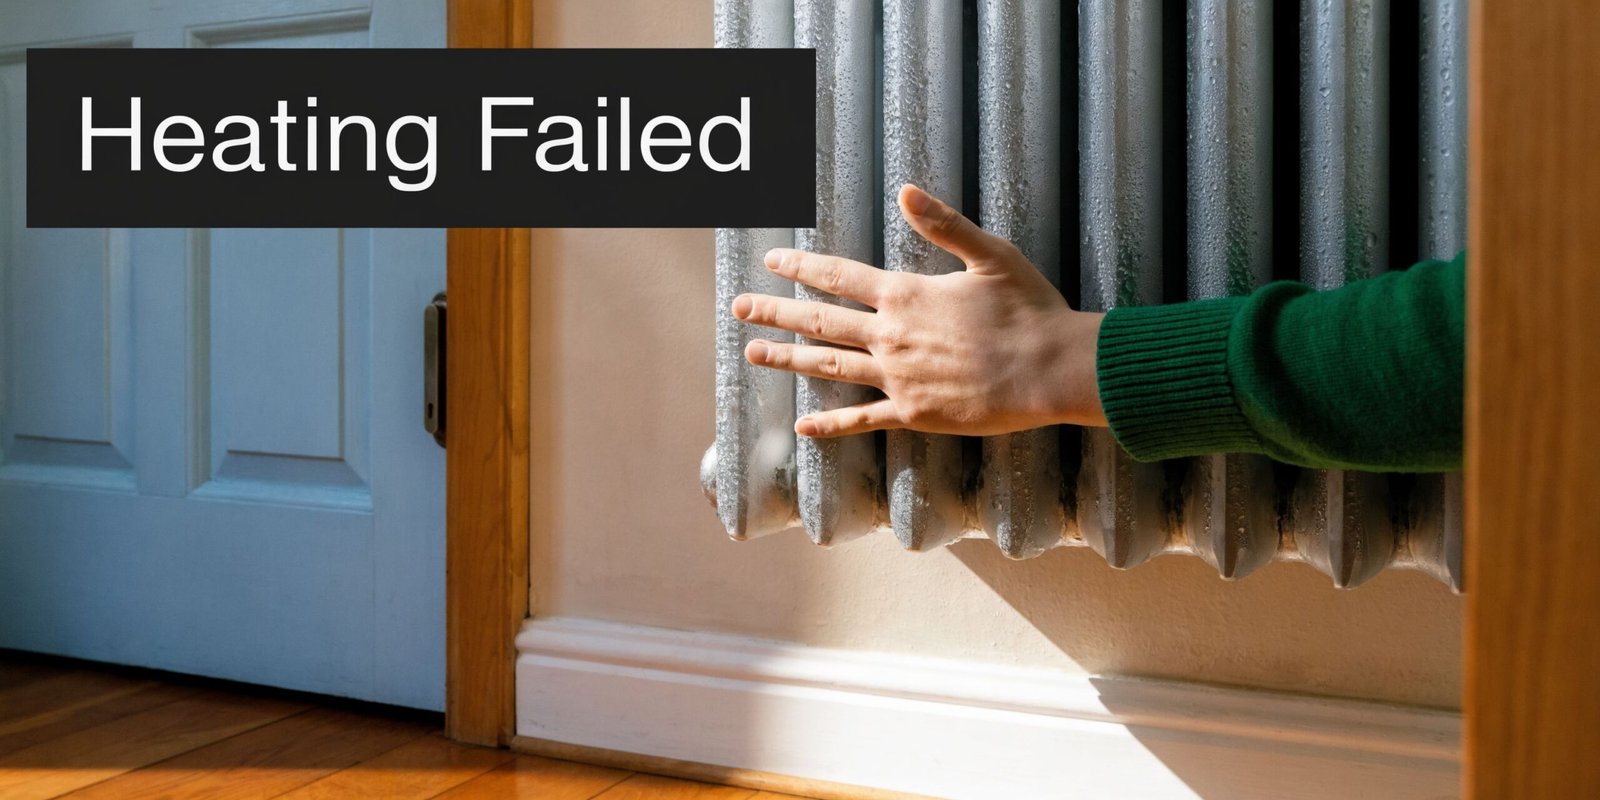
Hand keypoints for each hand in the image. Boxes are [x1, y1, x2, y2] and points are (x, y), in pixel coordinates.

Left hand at [733, 183, 1107, 438]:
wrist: (1051, 370)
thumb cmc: (1029, 309)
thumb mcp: (991, 254)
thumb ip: (944, 224)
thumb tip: (906, 190)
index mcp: (906, 295)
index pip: (838, 278)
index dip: (802, 268)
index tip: (772, 261)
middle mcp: (891, 337)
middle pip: (820, 322)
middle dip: (776, 312)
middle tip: (740, 308)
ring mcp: (898, 379)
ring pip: (829, 367)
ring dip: (788, 359)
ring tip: (753, 354)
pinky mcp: (913, 414)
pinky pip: (862, 420)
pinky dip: (830, 424)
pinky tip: (803, 426)